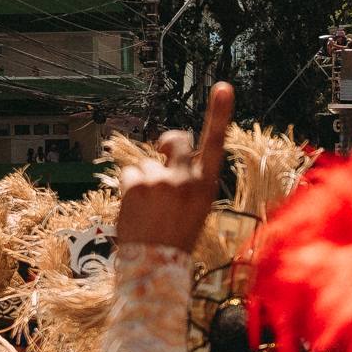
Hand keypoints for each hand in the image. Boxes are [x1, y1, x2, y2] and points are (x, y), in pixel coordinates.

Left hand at [116, 84, 233, 251]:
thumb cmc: (176, 238)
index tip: (223, 86)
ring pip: (146, 164)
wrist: (155, 265)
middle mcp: (186, 179)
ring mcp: (161, 180)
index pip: (216, 143)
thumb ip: (187, 181)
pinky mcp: (136, 184)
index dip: (220, 113)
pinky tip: (134, 208)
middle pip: (176, 141)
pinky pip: (129, 174)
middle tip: (162, 154)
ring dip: (143, 180)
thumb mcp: (195, 208)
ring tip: (148, 208)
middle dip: (168, 144)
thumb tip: (169, 157)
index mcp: (206, 186)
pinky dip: (128, 189)